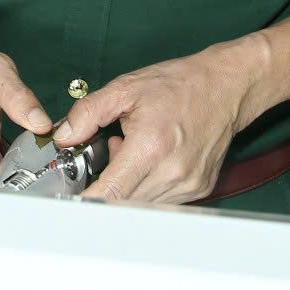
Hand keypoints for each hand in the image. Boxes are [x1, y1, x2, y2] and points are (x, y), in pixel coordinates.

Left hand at [58, 40, 264, 206]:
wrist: (226, 87)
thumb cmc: (180, 85)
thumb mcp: (126, 89)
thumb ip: (88, 113)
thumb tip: (64, 137)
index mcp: (151, 147)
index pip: (111, 194)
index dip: (88, 201)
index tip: (73, 199)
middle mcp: (172, 172)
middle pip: (123, 202)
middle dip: (108, 185)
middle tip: (112, 154)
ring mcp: (188, 185)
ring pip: (142, 204)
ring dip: (130, 186)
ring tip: (136, 151)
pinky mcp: (199, 189)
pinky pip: (162, 200)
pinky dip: (149, 185)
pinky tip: (153, 159)